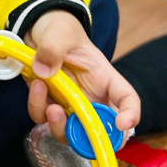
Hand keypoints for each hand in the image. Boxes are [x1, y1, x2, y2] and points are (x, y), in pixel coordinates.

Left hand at [25, 10, 140, 142]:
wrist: (36, 30)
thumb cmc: (59, 30)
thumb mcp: (60, 32)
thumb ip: (53, 47)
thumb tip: (43, 72)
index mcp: (105, 78)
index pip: (127, 99)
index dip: (131, 115)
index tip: (122, 124)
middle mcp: (91, 97)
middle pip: (101, 129)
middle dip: (88, 136)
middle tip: (71, 119)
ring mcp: (70, 104)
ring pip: (70, 133)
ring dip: (58, 125)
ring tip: (47, 100)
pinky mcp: (48, 105)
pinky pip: (43, 118)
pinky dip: (38, 107)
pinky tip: (35, 85)